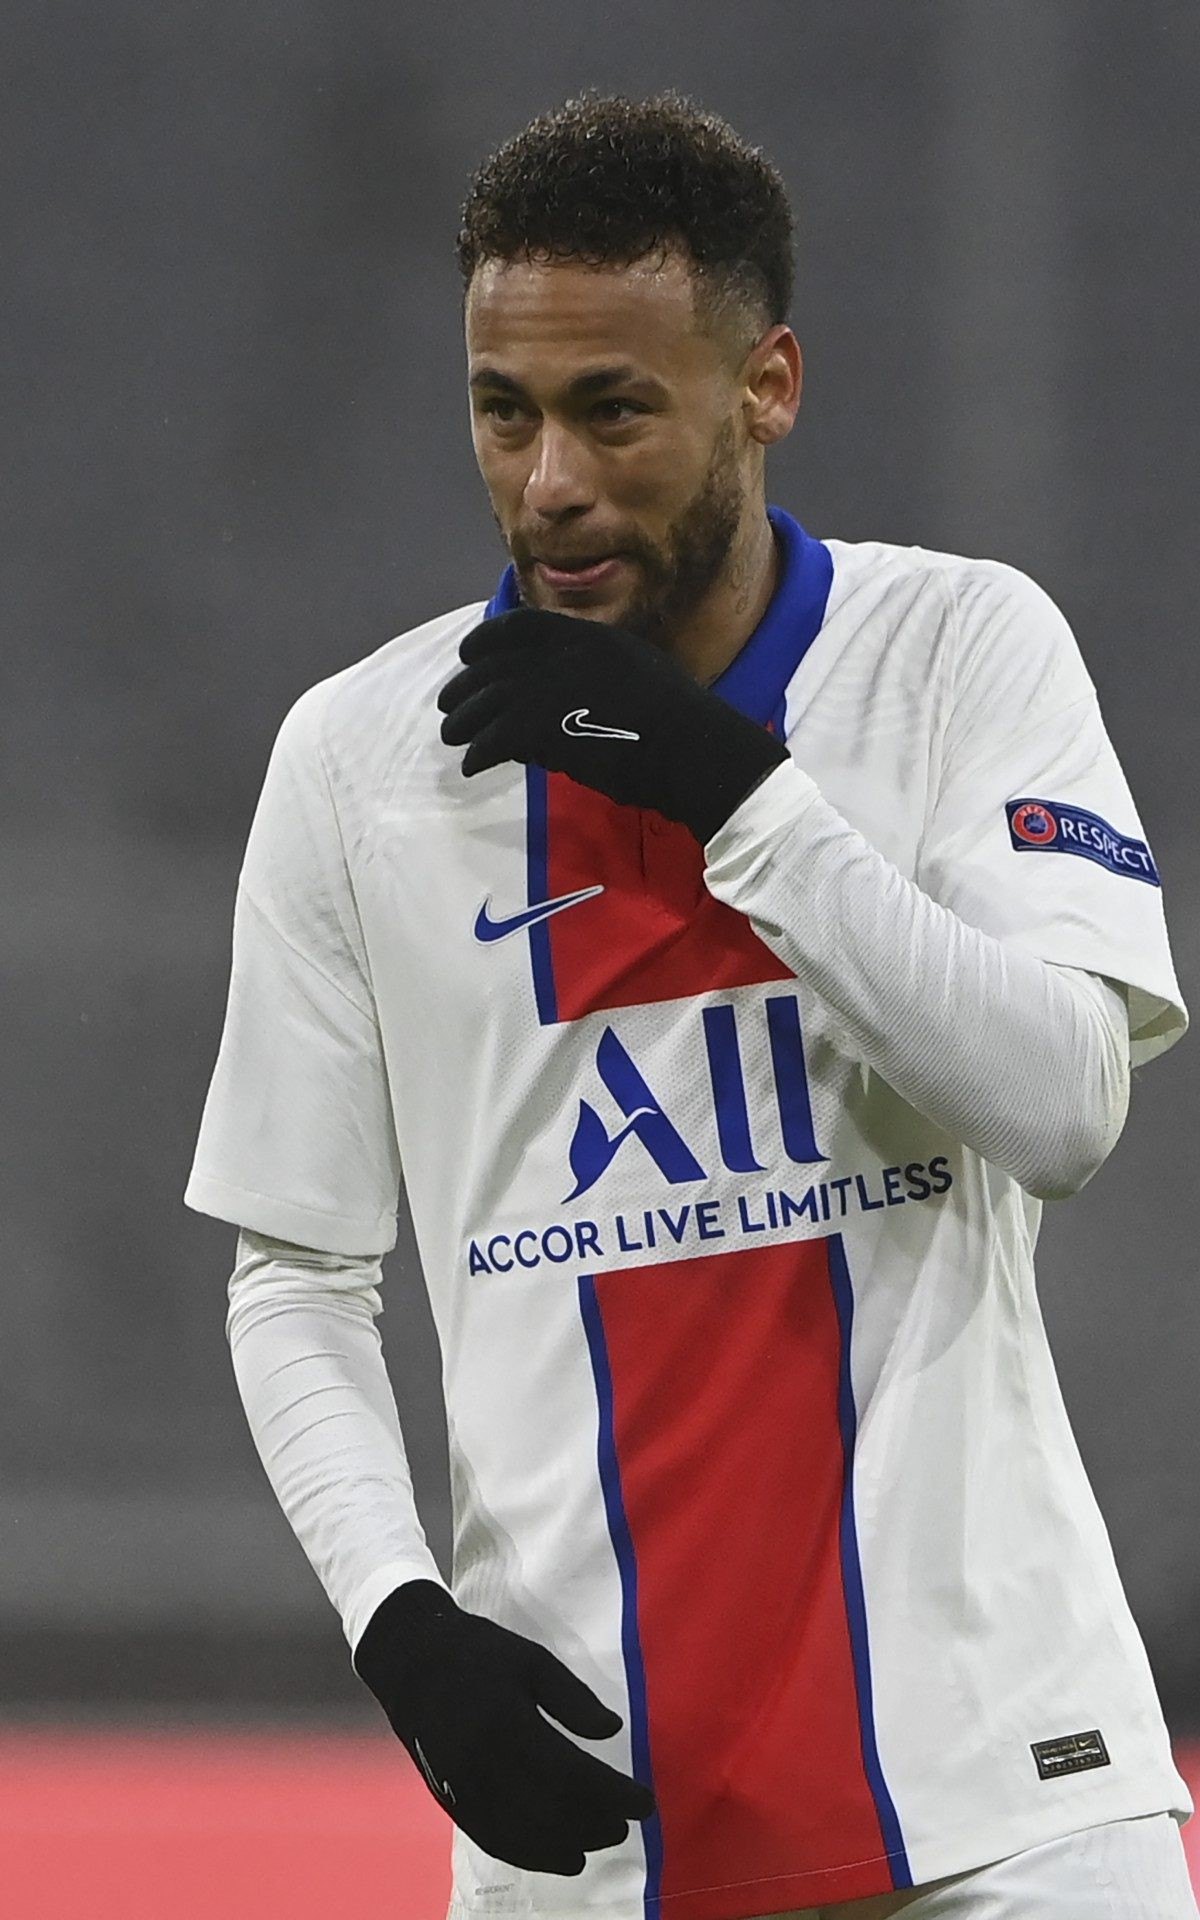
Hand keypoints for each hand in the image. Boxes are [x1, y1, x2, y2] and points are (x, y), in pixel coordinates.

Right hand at [353, 1579, 655, 1875]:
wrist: (410, 1660)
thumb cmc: (479, 1654)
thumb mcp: (531, 1660)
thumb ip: (572, 1698)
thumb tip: (613, 1730)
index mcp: (509, 1723)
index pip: (574, 1773)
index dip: (614, 1794)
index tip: (645, 1801)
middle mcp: (485, 1764)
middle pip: (552, 1810)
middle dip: (596, 1822)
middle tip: (626, 1824)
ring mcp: (465, 1788)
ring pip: (525, 1834)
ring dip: (569, 1844)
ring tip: (599, 1842)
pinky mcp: (451, 1801)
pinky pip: (495, 1840)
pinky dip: (532, 1856)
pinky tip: (560, 1857)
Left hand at [437, 606, 786, 844]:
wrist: (691, 749)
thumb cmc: (677, 723)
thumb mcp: (636, 674)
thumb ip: (594, 675)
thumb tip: (558, 697)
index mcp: (588, 636)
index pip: (520, 626)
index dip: (486, 639)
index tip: (468, 655)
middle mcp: (562, 654)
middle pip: (494, 664)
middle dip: (466, 684)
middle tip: (450, 704)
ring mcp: (549, 687)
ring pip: (486, 701)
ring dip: (464, 720)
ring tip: (452, 735)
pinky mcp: (540, 727)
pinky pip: (493, 739)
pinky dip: (479, 753)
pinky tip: (472, 766)